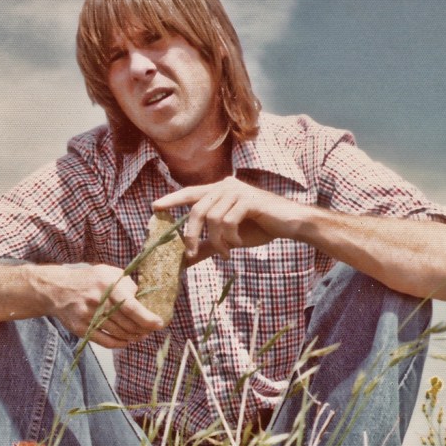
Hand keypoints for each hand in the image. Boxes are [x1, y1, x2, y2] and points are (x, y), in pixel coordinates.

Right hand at [35, 264, 163, 348]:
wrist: (57, 290)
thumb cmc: (88, 280)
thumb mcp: (108, 272)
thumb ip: (126, 283)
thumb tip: (142, 297)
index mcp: (107, 285)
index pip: (132, 307)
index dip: (147, 318)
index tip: (159, 323)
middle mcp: (98, 301)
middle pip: (127, 323)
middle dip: (143, 329)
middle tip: (150, 329)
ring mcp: (88, 316)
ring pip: (118, 333)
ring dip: (133, 337)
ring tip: (140, 335)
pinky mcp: (80, 328)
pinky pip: (105, 341)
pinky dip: (119, 343)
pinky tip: (126, 341)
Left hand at [153, 177, 293, 263]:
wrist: (289, 224)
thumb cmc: (259, 228)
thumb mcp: (228, 238)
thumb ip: (206, 246)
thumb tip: (185, 260)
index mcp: (219, 190)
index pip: (190, 193)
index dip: (172, 200)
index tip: (155, 207)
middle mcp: (225, 185)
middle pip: (197, 210)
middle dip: (191, 235)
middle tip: (191, 254)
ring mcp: (237, 190)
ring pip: (212, 219)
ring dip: (217, 241)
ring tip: (227, 252)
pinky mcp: (248, 199)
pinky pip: (227, 222)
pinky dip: (231, 238)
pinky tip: (239, 244)